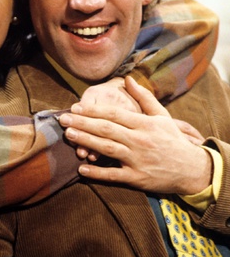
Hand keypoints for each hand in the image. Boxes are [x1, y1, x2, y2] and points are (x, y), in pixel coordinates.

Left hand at [59, 76, 211, 194]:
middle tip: (63, 118)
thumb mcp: (162, 115)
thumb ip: (144, 97)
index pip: (114, 114)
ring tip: (69, 134)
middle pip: (106, 129)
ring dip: (86, 141)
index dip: (93, 110)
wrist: (192, 169)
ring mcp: (137, 160)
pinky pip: (114, 175)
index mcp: (143, 124)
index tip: (76, 107)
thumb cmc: (173, 140)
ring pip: (107, 149)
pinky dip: (97, 173)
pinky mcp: (137, 178)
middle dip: (83, 123)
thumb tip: (128, 78)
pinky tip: (81, 169)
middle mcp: (139, 140)